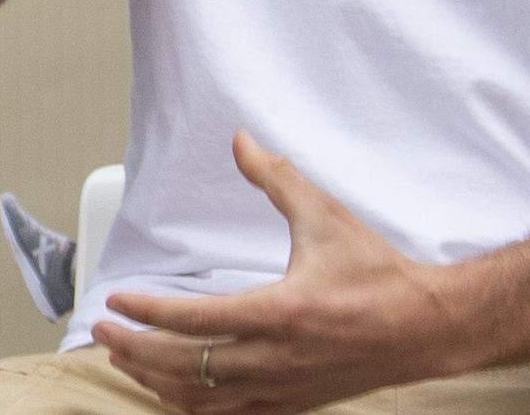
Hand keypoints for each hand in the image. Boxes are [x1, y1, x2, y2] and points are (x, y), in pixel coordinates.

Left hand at [92, 132, 465, 412]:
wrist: (424, 326)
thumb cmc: (378, 273)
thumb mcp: (326, 217)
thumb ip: (277, 180)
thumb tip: (243, 142)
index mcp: (281, 312)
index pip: (195, 320)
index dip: (148, 310)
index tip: (119, 298)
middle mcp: (275, 359)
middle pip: (185, 366)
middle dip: (135, 348)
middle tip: (105, 329)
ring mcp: (281, 388)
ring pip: (199, 399)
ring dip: (154, 380)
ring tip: (127, 358)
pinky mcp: (289, 403)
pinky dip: (190, 404)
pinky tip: (171, 389)